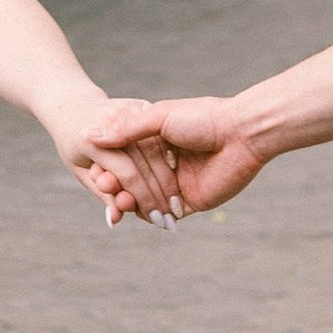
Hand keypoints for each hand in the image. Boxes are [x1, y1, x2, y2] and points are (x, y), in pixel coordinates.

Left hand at [54, 95, 183, 227]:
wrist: (73, 106)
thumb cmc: (74, 145)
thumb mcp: (81, 170)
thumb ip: (102, 194)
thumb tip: (115, 220)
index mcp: (92, 140)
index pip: (127, 174)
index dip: (143, 199)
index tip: (156, 220)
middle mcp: (112, 122)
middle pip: (146, 164)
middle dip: (160, 196)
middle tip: (172, 220)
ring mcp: (128, 110)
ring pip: (157, 150)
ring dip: (169, 181)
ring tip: (177, 207)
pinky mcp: (141, 105)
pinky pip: (159, 137)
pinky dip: (169, 160)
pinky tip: (179, 181)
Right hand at [87, 92, 266, 215]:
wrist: (242, 134)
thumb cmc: (203, 118)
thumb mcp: (159, 117)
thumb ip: (127, 130)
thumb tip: (90, 135)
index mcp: (157, 142)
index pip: (125, 160)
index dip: (109, 167)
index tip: (95, 171)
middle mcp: (166, 164)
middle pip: (133, 182)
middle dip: (116, 187)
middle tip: (104, 187)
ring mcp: (178, 185)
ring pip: (146, 200)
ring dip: (130, 202)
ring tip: (119, 201)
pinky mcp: (191, 202)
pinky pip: (165, 214)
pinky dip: (149, 215)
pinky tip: (136, 212)